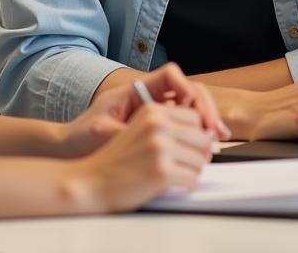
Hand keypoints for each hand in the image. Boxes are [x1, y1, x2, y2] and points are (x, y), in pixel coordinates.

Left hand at [62, 63, 228, 156]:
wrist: (73, 148)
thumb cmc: (83, 136)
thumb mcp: (99, 132)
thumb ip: (121, 130)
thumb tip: (139, 135)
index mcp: (137, 91)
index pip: (169, 74)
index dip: (184, 85)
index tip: (190, 105)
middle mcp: (152, 98)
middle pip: (188, 90)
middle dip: (205, 106)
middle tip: (212, 128)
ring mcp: (159, 113)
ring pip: (193, 106)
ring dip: (208, 118)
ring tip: (218, 136)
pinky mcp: (163, 129)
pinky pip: (188, 124)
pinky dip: (201, 132)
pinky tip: (209, 144)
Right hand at [64, 101, 213, 213]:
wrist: (90, 181)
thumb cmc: (116, 160)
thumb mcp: (140, 129)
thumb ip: (168, 126)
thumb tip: (207, 136)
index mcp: (152, 111)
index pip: (195, 117)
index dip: (196, 134)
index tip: (192, 146)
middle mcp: (158, 125)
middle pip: (202, 138)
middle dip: (198, 154)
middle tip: (186, 164)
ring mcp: (160, 148)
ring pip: (201, 160)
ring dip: (193, 171)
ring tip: (177, 175)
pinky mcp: (162, 172)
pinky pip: (193, 179)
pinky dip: (188, 185)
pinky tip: (174, 185)